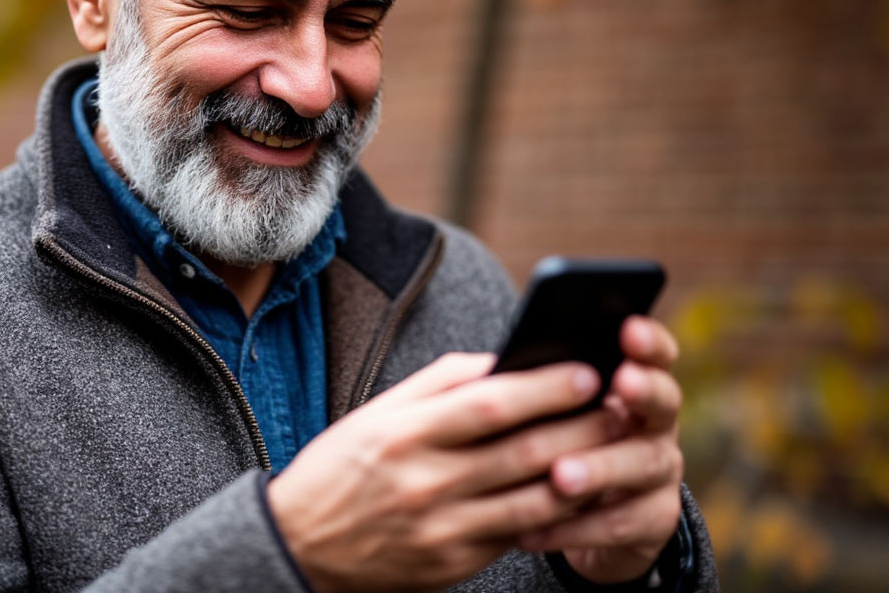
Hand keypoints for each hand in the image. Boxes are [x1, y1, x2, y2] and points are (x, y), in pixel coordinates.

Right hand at [267, 352, 622, 592]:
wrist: (301, 544)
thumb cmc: (345, 464)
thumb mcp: (379, 413)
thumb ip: (440, 382)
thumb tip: (504, 360)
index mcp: (404, 433)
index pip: (489, 405)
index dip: (544, 388)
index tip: (587, 370)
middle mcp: (425, 481)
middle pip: (523, 452)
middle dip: (581, 428)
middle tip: (622, 407)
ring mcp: (441, 529)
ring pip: (533, 500)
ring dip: (582, 473)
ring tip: (613, 448)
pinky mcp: (453, 564)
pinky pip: (517, 535)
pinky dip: (553, 512)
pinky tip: (578, 491)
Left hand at [516, 316, 684, 584]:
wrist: (587, 518)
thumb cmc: (558, 439)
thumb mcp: (556, 409)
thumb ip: (545, 384)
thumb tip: (502, 363)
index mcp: (634, 383)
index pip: (654, 353)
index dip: (648, 340)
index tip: (628, 327)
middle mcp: (657, 424)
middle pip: (663, 402)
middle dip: (643, 389)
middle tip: (623, 380)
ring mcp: (661, 473)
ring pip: (640, 465)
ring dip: (599, 468)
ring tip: (559, 474)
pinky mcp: (654, 522)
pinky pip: (619, 525)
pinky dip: (574, 528)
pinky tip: (534, 528)